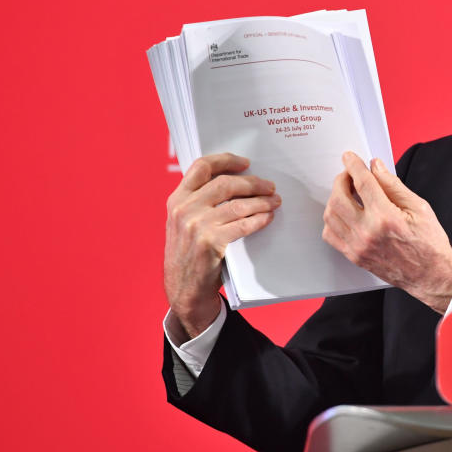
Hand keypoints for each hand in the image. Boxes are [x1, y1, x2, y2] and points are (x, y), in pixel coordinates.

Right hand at [164, 153, 280, 338]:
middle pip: (225, 183)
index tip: (245, 162)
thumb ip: (199, 202)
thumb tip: (235, 182)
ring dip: (261, 201)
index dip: (226, 160)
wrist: (183, 290)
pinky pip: (243, 224)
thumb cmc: (190, 254)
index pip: (200, 167)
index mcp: (177, 199)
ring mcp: (195, 225)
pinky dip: (259, 219)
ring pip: (238, 204)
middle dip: (252, 183)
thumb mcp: (184, 223)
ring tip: (275, 202)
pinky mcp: (210, 242)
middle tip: (270, 187)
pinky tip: (268, 218)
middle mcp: (184, 209)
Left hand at [322, 152, 451, 313]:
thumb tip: (376, 167)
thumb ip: (393, 185)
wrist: (430, 275)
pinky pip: (330, 234)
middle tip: (350, 174)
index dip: (354, 165)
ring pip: (331, 215)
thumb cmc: (429, 243)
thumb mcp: (418, 207)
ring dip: (335, 198)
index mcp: (386, 217)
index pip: (363, 183)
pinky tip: (345, 213)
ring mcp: (358, 246)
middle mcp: (368, 232)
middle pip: (339, 196)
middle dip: (342, 179)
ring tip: (347, 192)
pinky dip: (333, 220)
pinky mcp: (354, 256)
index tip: (350, 157)